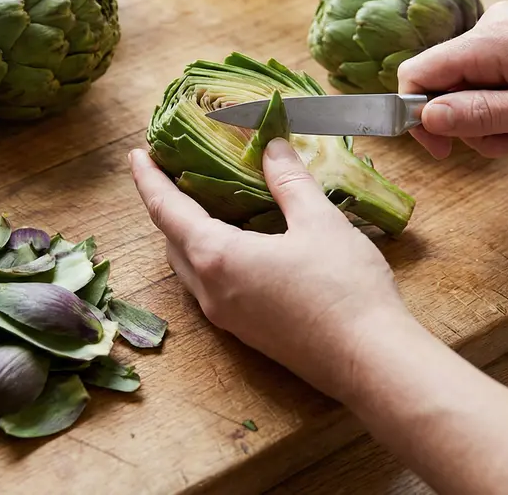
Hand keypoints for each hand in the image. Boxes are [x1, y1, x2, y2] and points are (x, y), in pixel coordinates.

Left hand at [128, 139, 406, 400]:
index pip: (165, 210)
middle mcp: (210, 291)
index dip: (148, 179)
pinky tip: (237, 245)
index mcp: (216, 257)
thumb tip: (272, 145)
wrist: (370, 361)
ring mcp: (227, 318)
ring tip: (204, 205)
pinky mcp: (246, 333)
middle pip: (171, 241)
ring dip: (187, 236)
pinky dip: (209, 259)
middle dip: (167, 206)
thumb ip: (289, 181)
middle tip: (175, 173)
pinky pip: (211, 288)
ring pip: (189, 269)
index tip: (137, 154)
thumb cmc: (344, 288)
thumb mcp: (318, 222)